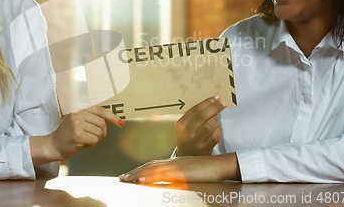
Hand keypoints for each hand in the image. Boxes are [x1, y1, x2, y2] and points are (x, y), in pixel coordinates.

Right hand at [30, 106, 123, 164]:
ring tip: (84, 139)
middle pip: (102, 123)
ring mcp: (77, 123)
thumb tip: (113, 119)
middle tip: (92, 136)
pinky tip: (82, 144)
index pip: (100, 110)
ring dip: (95, 139)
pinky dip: (91, 144)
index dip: (112, 117)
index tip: (121, 123)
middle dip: (101, 132)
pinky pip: (95, 140)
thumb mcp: (79, 120)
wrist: (53, 145)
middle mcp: (77, 113)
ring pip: (100, 132)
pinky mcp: (77, 135)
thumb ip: (92, 117)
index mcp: (79, 107)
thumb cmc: (68, 134)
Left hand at [118, 153, 240, 182]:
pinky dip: (151, 176)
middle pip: (149, 166)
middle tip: (121, 178)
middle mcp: (173, 162)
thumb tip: (170, 182)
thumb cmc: (209, 170)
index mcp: (175, 162)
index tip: (129, 175)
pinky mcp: (181, 171)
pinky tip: (143, 179)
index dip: (140, 170)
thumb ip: (180, 176)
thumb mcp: (191, 173)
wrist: (222, 164)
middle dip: (134, 172)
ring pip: (153, 169)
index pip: (153, 165)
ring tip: (126, 179)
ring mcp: (176, 166)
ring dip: (138, 174)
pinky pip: (163, 174)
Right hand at [174, 95, 225, 155]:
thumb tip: (212, 102)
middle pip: (202, 116)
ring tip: (216, 118)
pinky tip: (217, 129)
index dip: (207, 102)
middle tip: (222, 104)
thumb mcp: (185, 127)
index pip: (195, 109)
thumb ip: (195, 116)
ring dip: (216, 119)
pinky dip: (218, 130)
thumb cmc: (188, 138)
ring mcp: (195, 143)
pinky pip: (215, 136)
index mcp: (180, 125)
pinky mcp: (204, 150)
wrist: (187, 157)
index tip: (216, 97)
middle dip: (214, 107)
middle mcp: (186, 134)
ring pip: (209, 125)